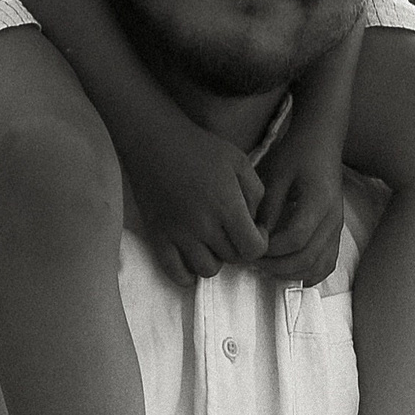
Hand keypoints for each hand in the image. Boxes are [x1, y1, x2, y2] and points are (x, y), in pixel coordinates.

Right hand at [123, 105, 266, 282]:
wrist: (154, 141)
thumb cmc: (199, 147)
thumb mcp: (239, 161)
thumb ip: (256, 193)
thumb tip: (255, 221)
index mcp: (227, 206)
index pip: (253, 249)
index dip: (260, 242)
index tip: (254, 228)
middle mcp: (203, 226)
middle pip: (232, 259)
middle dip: (238, 246)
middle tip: (231, 228)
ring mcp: (178, 234)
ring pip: (207, 270)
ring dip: (215, 259)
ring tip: (211, 240)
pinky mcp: (157, 236)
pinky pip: (175, 273)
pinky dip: (187, 274)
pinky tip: (191, 257)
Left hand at [254, 124, 344, 285]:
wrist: (320, 142)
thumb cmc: (297, 153)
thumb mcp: (276, 175)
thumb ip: (268, 207)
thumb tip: (256, 237)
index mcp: (319, 202)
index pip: (296, 238)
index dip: (271, 249)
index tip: (251, 246)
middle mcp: (333, 219)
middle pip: (307, 258)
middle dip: (276, 266)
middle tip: (252, 261)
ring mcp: (337, 228)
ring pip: (319, 266)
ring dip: (291, 273)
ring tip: (266, 266)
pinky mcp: (335, 232)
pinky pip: (327, 263)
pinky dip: (309, 273)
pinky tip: (289, 272)